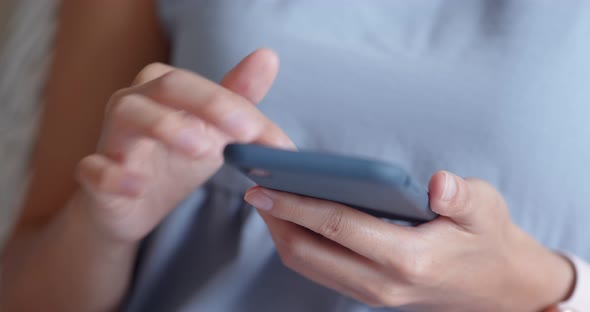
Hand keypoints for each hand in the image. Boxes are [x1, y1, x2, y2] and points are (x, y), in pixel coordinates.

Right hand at [74, 49, 292, 243]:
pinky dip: (114, 174)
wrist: (134, 206)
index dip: (240, 109)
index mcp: (164, 88)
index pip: (204, 87)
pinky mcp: (94, 173)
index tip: (274, 140)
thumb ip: (238, 101)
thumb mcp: (213, 133)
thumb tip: (268, 57)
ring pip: (128, 114)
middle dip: (210, 104)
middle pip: (168, 86)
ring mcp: (110, 135)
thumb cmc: (174, 161)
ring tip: (202, 149)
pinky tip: (137, 185)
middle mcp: (135, 101)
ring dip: (166, 127)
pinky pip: (94, 168)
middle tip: (246, 132)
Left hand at [245, 171, 574, 310]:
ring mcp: (371, 293)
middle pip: (309, 251)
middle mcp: (382, 283)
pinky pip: (318, 270)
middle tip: (252, 185)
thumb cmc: (488, 240)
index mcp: (408, 258)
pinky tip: (291, 218)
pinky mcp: (365, 292)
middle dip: (275, 219)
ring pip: (307, 264)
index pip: (339, 226)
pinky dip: (297, 244)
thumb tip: (438, 183)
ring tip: (264, 199)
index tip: (263, 186)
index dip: (297, 204)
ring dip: (280, 233)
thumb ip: (462, 196)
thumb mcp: (487, 210)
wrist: (497, 290)